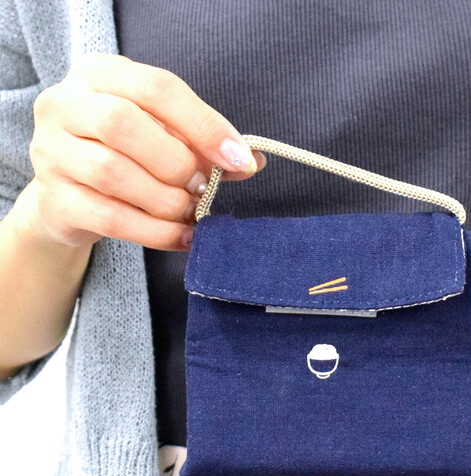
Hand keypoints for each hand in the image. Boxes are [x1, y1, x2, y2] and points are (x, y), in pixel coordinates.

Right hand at [24, 52, 265, 250]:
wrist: (69, 198)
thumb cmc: (125, 156)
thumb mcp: (162, 136)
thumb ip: (202, 144)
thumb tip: (251, 161)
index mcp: (100, 74)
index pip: (157, 87)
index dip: (204, 125)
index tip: (240, 159)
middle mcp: (65, 106)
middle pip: (123, 124)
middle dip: (177, 162)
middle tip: (203, 187)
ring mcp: (51, 153)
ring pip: (113, 174)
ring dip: (167, 200)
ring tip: (191, 212)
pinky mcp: (54, 200)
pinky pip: (111, 218)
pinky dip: (156, 232)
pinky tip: (182, 237)